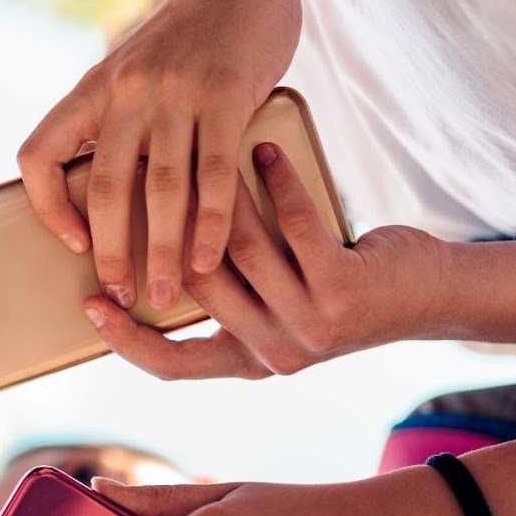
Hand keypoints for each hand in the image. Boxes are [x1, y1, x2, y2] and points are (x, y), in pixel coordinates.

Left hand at [19, 0, 301, 311]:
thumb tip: (112, 198)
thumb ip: (119, 122)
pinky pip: (213, 173)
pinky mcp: (224, 96)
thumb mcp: (133, 71)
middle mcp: (124, 91)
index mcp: (91, 89)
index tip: (72, 243)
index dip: (44, 205)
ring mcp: (174, 93)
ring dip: (160, 250)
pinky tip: (210, 258)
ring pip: (160, 189)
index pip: (39, 153)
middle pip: (103, 186)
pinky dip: (212, 223)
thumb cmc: (188, 39)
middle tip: (122, 296)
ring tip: (165, 294)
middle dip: (111, 251)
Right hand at [84, 143, 451, 379]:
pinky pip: (294, 227)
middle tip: (142, 180)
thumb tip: (156, 252)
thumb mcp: (275, 306)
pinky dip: (278, 183)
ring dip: (220, 194)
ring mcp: (310, 325)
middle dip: (167, 230)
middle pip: (198, 288)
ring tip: (202, 151)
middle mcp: (275, 354)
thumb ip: (226, 296)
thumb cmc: (337, 289)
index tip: (90, 301)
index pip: (172, 366)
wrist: (425, 298)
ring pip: (240, 252)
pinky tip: (264, 149)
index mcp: (248, 363)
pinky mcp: (342, 289)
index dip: (125, 339)